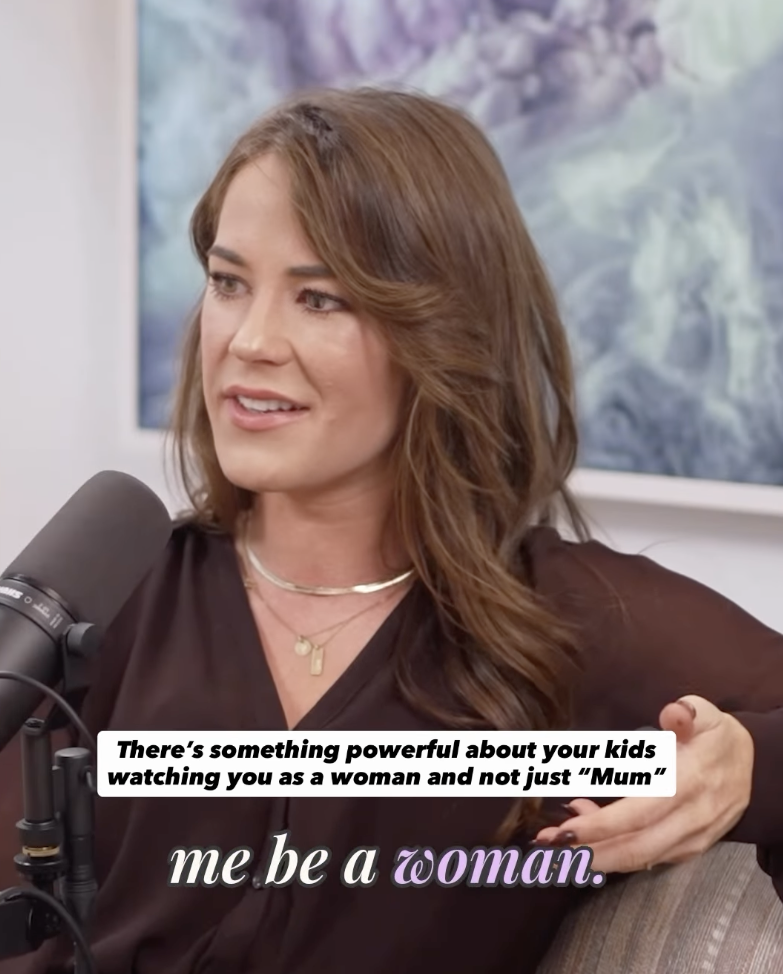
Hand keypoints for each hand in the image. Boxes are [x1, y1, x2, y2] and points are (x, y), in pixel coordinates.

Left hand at [534, 696, 754, 872]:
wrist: (756, 768)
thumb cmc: (719, 738)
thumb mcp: (707, 714)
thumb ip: (687, 712)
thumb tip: (671, 713)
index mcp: (689, 784)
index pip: (639, 814)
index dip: (601, 826)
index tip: (567, 829)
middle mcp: (690, 819)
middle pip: (634, 848)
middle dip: (588, 852)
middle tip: (546, 848)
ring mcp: (690, 838)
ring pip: (638, 858)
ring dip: (595, 855)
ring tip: (555, 844)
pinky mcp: (687, 848)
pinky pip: (647, 856)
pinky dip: (613, 849)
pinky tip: (586, 827)